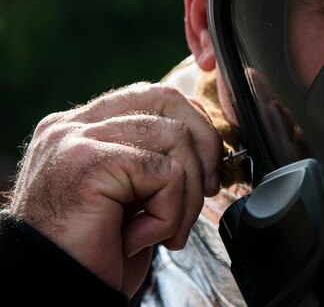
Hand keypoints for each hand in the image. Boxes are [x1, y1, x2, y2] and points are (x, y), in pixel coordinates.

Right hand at [7, 83, 222, 295]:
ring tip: (164, 230)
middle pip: (166, 99)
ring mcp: (76, 139)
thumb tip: (207, 143)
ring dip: (186, 194)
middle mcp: (73, 126)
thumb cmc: (94, 253)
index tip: (206, 170)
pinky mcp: (89, 163)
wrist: (56, 294)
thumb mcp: (131, 194)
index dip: (194, 125)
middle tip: (206, 189)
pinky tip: (138, 239)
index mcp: (80, 127)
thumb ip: (153, 157)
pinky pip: (166, 173)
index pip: (153, 97)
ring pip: (175, 137)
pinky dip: (169, 213)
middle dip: (204, 143)